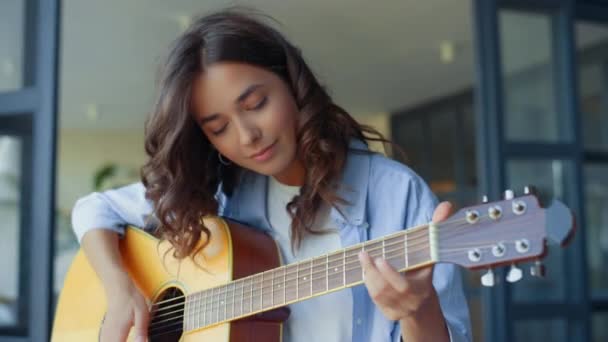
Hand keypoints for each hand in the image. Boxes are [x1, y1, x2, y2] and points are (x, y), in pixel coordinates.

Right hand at [101, 272, 149, 341]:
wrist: (118, 288)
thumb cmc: (130, 299)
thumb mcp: (142, 314)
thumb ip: (141, 331)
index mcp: (118, 334)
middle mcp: (109, 336)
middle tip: (137, 340)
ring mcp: (105, 334)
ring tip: (130, 338)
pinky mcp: (105, 331)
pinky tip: (120, 340)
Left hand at [358, 201, 453, 320]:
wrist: (423, 302)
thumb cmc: (424, 271)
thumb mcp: (431, 253)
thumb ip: (436, 229)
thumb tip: (446, 204)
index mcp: (421, 288)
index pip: (403, 285)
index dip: (390, 273)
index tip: (380, 258)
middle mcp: (410, 302)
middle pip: (385, 289)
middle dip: (372, 271)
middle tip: (364, 254)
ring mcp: (399, 309)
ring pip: (377, 293)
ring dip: (368, 275)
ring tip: (364, 258)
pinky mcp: (389, 313)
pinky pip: (374, 298)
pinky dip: (369, 283)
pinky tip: (367, 271)